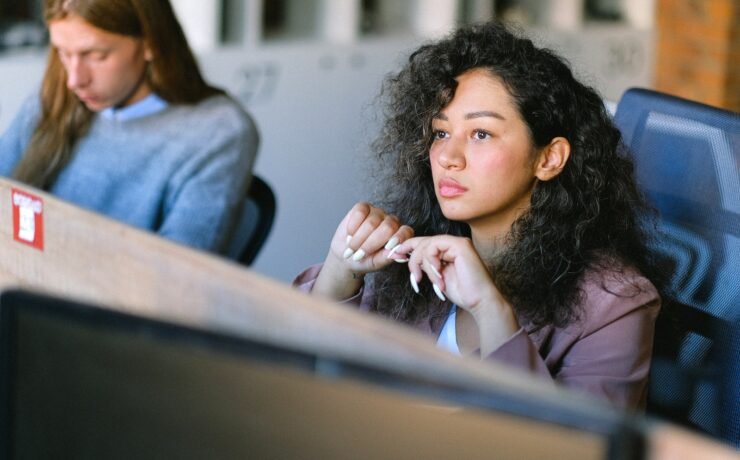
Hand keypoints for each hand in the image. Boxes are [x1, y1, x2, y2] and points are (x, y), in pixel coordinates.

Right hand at [313, 202, 413, 300]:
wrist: (345, 254)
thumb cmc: (364, 260)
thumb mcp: (376, 263)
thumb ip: (388, 257)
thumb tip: (401, 255)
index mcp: (399, 235)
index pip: (406, 231)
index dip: (398, 238)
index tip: (387, 248)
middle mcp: (390, 222)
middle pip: (388, 227)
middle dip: (371, 244)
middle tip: (359, 255)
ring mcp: (377, 213)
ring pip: (371, 222)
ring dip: (358, 239)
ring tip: (352, 248)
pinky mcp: (363, 207)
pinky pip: (359, 212)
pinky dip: (352, 226)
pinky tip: (350, 234)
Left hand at [393, 235, 519, 354]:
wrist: (479, 301)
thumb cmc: (462, 292)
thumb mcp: (436, 277)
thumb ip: (424, 265)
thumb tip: (404, 256)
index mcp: (447, 250)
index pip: (423, 243)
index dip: (406, 247)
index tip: (393, 255)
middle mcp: (452, 243)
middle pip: (422, 241)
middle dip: (409, 256)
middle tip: (409, 272)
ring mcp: (457, 242)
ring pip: (426, 245)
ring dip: (421, 264)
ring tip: (424, 280)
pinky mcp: (460, 245)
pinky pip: (434, 247)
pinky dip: (430, 262)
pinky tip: (437, 275)